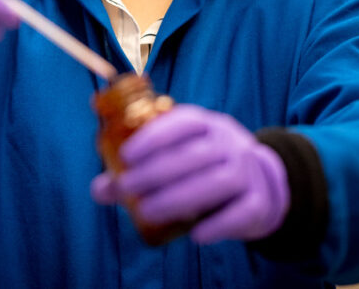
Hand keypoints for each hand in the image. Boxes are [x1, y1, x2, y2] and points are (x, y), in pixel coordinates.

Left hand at [90, 104, 288, 242]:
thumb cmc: (202, 167)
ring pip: (220, 180)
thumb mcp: (175, 158)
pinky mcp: (259, 201)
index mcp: (205, 124)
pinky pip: (243, 211)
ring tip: (148, 212)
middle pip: (197, 154)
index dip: (155, 136)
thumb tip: (99, 189)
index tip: (126, 155)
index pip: (183, 122)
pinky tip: (195, 235)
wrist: (259, 182)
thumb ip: (138, 171)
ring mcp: (248, 170)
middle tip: (126, 188)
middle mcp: (228, 142)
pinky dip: (220, 224)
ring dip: (181, 197)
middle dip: (157, 171)